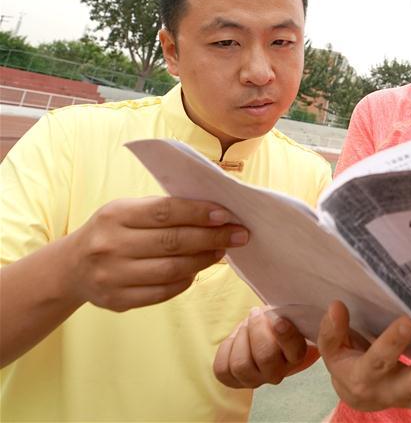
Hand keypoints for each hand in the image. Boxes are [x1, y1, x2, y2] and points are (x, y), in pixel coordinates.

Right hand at [67, 197, 248, 311]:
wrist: (71, 268)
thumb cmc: (113, 232)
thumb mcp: (128, 210)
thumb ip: (164, 210)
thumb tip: (214, 212)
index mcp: (116, 215)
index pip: (165, 211)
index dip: (199, 213)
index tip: (226, 215)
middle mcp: (110, 245)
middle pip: (173, 242)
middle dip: (212, 237)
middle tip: (239, 234)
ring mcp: (112, 275)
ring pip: (171, 269)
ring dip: (203, 260)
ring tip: (221, 252)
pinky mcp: (117, 300)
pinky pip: (163, 292)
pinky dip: (186, 281)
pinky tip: (197, 270)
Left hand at [214, 306, 318, 387]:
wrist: (260, 335)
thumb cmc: (273, 322)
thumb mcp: (282, 315)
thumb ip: (282, 314)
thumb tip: (273, 314)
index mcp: (295, 356)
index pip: (295, 350)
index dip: (286, 336)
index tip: (279, 320)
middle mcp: (277, 373)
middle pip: (265, 357)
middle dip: (257, 330)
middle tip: (256, 313)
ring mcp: (255, 380)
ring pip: (241, 364)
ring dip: (241, 338)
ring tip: (245, 327)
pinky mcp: (233, 382)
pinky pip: (223, 368)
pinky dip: (226, 349)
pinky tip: (234, 340)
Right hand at [318, 301, 410, 417]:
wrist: (358, 393)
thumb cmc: (348, 362)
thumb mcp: (333, 347)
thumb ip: (332, 330)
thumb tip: (337, 306)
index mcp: (363, 377)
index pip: (379, 361)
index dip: (393, 343)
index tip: (410, 319)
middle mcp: (388, 393)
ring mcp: (410, 403)